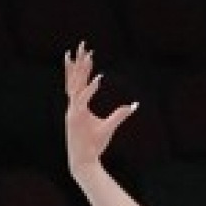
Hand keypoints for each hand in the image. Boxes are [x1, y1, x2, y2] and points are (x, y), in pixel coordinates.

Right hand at [63, 41, 136, 171]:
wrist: (84, 161)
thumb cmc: (95, 146)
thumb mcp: (110, 126)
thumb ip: (120, 114)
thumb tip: (133, 105)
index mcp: (78, 106)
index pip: (80, 82)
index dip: (84, 69)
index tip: (89, 54)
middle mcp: (73, 106)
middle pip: (75, 79)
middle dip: (79, 61)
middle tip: (82, 44)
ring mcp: (72, 111)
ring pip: (76, 85)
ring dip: (81, 70)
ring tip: (86, 55)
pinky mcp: (75, 118)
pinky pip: (83, 100)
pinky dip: (90, 89)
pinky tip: (99, 78)